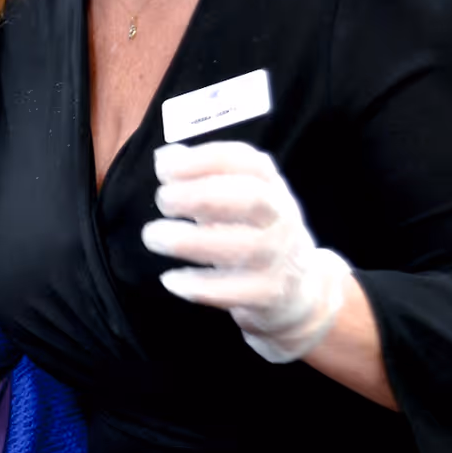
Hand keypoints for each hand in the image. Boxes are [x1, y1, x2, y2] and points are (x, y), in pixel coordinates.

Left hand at [140, 141, 350, 363]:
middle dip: (200, 195)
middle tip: (162, 200)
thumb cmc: (253, 233)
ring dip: (188, 240)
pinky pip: (234, 291)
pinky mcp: (270, 294)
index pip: (248, 162)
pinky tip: (170, 279)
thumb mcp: (236, 198)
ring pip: (242, 247)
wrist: (299, 290)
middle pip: (251, 199)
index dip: (204, 160)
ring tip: (152, 236)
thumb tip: (166, 158)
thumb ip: (202, 176)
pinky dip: (197, 285)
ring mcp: (279, 257)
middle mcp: (281, 217)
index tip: (163, 168)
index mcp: (272, 186)